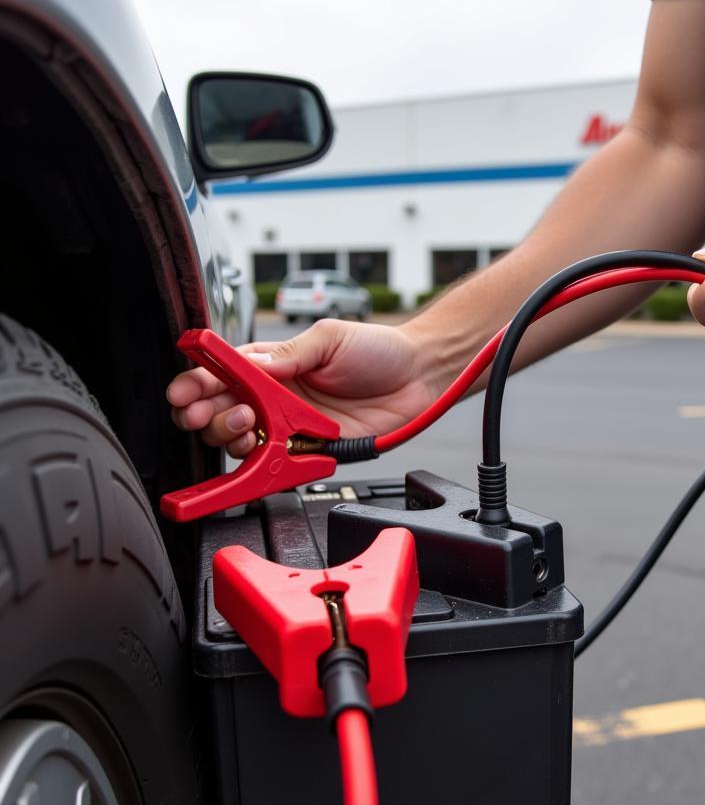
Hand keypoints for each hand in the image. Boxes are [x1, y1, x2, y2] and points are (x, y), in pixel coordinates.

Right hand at [166, 319, 445, 457]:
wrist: (419, 375)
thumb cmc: (378, 350)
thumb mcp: (329, 339)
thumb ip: (289, 354)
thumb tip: (253, 365)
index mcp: (272, 365)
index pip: (221, 374)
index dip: (197, 383)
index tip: (184, 391)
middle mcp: (276, 398)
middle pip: (220, 411)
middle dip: (203, 413)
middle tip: (205, 411)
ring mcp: (290, 427)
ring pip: (240, 442)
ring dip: (228, 435)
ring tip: (244, 423)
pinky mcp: (310, 452)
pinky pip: (275, 466)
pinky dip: (259, 465)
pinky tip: (258, 453)